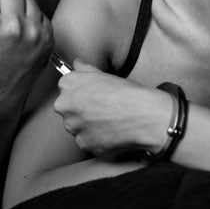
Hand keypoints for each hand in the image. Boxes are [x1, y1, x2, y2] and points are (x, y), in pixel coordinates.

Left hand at [53, 60, 170, 155]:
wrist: (144, 115)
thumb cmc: (128, 93)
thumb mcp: (105, 74)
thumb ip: (85, 69)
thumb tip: (77, 64)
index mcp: (69, 84)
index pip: (66, 87)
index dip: (81, 91)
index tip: (92, 95)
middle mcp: (65, 105)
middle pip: (69, 108)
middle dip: (81, 110)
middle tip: (102, 109)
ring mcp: (73, 126)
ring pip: (76, 126)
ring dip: (87, 125)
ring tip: (108, 121)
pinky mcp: (83, 144)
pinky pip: (86, 141)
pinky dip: (95, 139)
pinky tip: (110, 132)